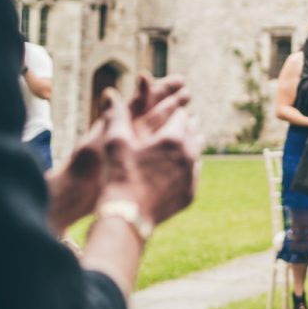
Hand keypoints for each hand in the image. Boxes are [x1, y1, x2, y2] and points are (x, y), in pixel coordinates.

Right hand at [45, 75, 192, 233]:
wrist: (128, 215)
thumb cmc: (119, 175)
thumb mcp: (115, 142)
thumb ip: (116, 116)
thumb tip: (111, 93)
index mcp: (173, 138)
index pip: (181, 115)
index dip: (174, 112)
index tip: (171, 110)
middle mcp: (188, 154)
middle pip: (193, 132)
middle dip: (185, 126)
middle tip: (179, 123)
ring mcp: (191, 174)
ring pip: (197, 152)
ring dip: (190, 144)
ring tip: (181, 142)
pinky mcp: (191, 192)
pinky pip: (195, 172)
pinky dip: (189, 166)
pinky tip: (180, 166)